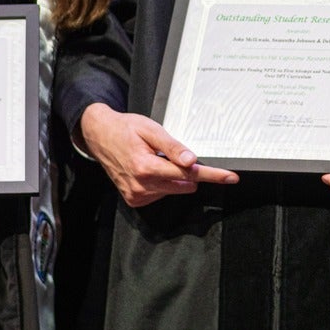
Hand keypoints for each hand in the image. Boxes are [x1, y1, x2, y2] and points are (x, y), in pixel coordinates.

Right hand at [81, 103, 238, 206]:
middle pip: (184, 184)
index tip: (230, 177)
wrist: (99, 136)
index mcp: (145, 167)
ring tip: (155, 158)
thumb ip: (172, 147)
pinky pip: (161, 194)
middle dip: (189, 171)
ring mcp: (137, 195)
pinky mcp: (134, 200)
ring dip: (173, 176)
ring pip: (174, 190)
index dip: (212, 174)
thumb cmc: (125, 129)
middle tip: (181, 155)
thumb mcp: (151, 129)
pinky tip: (150, 169)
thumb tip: (192, 161)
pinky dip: (162, 182)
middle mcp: (141, 185)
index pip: (188, 174)